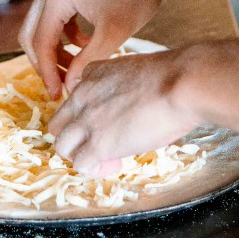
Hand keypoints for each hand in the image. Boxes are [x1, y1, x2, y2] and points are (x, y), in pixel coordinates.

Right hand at [19, 0, 171, 97]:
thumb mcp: (113, 33)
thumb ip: (88, 62)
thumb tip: (69, 86)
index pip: (40, 43)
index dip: (46, 73)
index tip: (57, 95)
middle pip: (32, 32)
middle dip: (45, 61)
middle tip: (62, 84)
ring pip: (43, 22)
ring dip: (56, 47)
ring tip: (77, 67)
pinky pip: (56, 11)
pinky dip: (65, 31)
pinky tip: (87, 43)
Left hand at [48, 48, 201, 176]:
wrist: (180, 84)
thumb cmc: (171, 76)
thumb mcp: (134, 68)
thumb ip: (119, 83)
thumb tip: (128, 101)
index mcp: (93, 74)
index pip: (73, 99)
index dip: (88, 115)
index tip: (110, 122)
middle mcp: (83, 96)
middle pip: (58, 123)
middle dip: (76, 137)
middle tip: (102, 144)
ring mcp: (88, 120)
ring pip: (62, 146)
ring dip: (82, 155)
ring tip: (109, 157)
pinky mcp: (99, 144)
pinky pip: (81, 164)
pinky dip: (96, 169)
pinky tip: (117, 164)